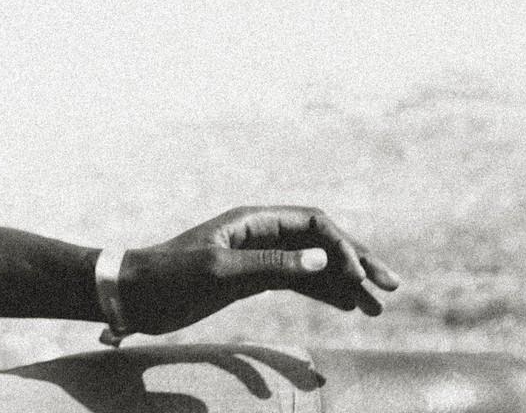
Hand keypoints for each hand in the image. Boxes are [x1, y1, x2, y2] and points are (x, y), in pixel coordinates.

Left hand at [116, 206, 400, 335]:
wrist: (134, 294)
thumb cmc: (170, 277)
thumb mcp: (221, 272)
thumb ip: (272, 266)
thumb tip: (325, 260)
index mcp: (253, 220)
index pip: (313, 224)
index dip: (342, 247)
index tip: (358, 278)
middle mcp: (260, 233)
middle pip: (321, 242)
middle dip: (357, 262)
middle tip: (391, 287)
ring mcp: (258, 256)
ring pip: (313, 264)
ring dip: (345, 283)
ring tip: (375, 307)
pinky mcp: (251, 279)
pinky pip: (297, 282)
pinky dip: (322, 293)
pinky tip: (345, 306)